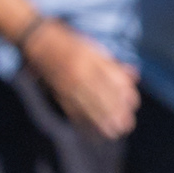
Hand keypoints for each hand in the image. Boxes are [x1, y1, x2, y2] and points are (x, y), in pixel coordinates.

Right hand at [22, 19, 139, 139]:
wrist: (38, 40)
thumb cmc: (70, 42)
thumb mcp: (94, 48)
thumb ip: (113, 64)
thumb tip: (134, 75)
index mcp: (91, 59)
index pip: (110, 79)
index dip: (123, 94)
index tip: (133, 105)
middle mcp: (79, 72)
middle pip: (100, 95)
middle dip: (114, 112)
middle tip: (126, 126)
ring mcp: (67, 83)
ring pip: (85, 105)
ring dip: (100, 121)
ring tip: (113, 133)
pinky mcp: (57, 91)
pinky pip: (70, 108)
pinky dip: (81, 121)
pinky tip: (91, 132)